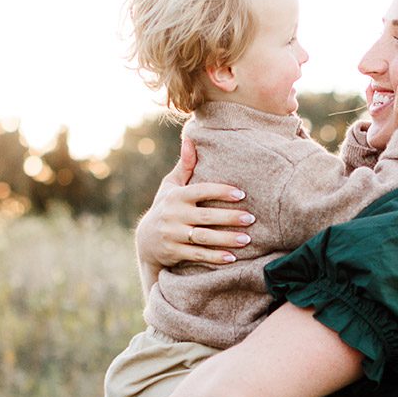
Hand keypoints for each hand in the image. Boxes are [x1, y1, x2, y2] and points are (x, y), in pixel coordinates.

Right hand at [136, 132, 255, 268]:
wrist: (146, 240)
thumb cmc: (166, 207)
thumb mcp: (171, 186)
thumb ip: (184, 166)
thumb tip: (190, 139)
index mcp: (177, 196)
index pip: (201, 191)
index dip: (220, 192)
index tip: (241, 194)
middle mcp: (174, 215)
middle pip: (206, 217)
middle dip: (230, 218)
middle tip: (251, 219)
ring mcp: (173, 235)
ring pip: (204, 238)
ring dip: (226, 239)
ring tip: (247, 239)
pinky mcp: (174, 252)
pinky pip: (198, 255)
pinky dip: (215, 258)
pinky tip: (232, 257)